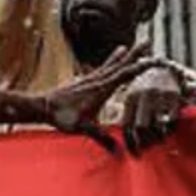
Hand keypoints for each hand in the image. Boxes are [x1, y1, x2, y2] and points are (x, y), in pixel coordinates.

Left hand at [40, 46, 159, 153]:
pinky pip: (100, 69)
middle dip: (134, 54)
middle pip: (120, 65)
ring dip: (120, 56)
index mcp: (101, 90)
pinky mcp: (84, 81)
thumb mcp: (84, 129)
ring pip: (110, 65)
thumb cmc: (63, 117)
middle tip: (145, 42)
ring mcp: (90, 79)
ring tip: (127, 46)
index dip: (138, 67)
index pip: (124, 75)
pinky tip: (109, 61)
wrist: (44, 107)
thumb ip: (102, 138)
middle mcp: (97, 81)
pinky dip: (108, 62)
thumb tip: (118, 153)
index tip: (151, 60)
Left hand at [112, 65, 195, 153]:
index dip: (131, 143)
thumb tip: (126, 140)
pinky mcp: (174, 96)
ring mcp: (159, 96)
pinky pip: (172, 120)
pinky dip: (170, 129)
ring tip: (159, 140)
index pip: (127, 126)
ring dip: (159, 137)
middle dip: (145, 142)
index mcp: (130, 98)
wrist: (165, 68)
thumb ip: (130, 116)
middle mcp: (143, 96)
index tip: (136, 154)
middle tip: (149, 148)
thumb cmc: (146, 88)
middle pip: (141, 128)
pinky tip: (169, 130)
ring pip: (157, 126)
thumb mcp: (133, 97)